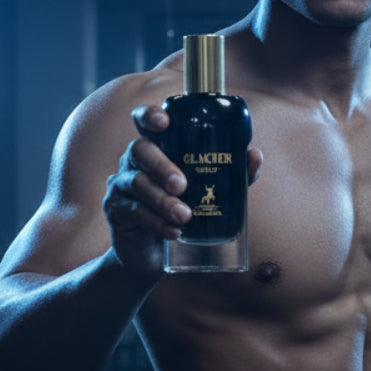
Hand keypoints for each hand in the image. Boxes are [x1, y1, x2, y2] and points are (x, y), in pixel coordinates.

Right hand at [102, 104, 261, 274]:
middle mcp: (135, 161)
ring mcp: (122, 185)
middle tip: (182, 185)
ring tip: (185, 216)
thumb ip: (233, 174)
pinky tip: (174, 232)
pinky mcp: (116, 211)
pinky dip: (156, 222)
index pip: (144, 121)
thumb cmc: (183, 210)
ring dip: (162, 201)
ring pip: (137, 183)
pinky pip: (133, 211)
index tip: (164, 122)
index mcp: (157, 147)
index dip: (149, 116)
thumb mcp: (211, 191)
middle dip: (161, 165)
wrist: (153, 255)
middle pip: (139, 149)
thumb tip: (254, 155)